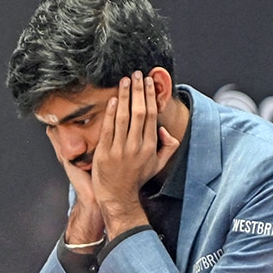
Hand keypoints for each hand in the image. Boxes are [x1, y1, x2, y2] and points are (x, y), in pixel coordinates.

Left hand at [91, 72, 180, 237]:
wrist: (118, 197)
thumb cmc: (137, 178)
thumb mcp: (158, 165)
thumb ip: (168, 146)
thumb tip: (165, 129)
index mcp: (150, 147)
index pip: (152, 115)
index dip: (150, 96)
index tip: (148, 82)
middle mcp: (136, 146)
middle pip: (140, 112)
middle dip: (138, 90)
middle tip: (136, 74)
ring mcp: (120, 150)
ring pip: (124, 117)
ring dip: (124, 96)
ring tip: (124, 81)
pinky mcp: (105, 153)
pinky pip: (108, 129)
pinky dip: (110, 113)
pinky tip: (112, 100)